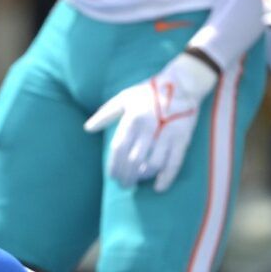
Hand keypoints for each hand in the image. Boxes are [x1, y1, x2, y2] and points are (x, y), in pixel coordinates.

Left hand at [84, 51, 218, 191]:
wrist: (182, 84)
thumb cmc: (149, 92)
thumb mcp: (125, 98)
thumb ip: (105, 114)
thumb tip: (87, 128)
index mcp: (132, 118)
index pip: (118, 148)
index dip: (114, 166)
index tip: (112, 176)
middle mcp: (149, 127)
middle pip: (133, 160)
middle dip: (126, 176)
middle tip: (124, 184)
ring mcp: (167, 134)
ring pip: (152, 164)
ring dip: (143, 177)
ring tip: (137, 181)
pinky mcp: (182, 139)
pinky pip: (174, 163)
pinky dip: (166, 178)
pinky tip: (158, 188)